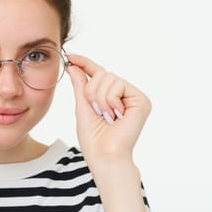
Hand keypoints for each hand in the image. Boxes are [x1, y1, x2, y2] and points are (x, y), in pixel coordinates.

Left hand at [66, 54, 151, 168]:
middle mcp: (125, 94)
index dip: (84, 62)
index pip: (98, 73)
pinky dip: (109, 100)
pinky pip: (118, 85)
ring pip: (109, 77)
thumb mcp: (82, 107)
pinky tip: (115, 116)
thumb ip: (81, 85)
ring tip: (105, 116)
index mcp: (112, 96)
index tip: (69, 55)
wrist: (104, 156)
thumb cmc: (93, 138)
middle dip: (91, 91)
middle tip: (96, 111)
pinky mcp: (141, 100)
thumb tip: (73, 66)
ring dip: (99, 97)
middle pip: (103, 73)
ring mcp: (134, 97)